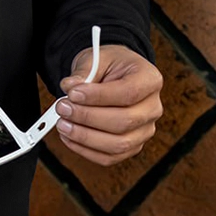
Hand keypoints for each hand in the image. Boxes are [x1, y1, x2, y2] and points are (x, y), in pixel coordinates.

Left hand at [54, 44, 162, 166]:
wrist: (115, 75)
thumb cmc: (110, 65)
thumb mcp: (97, 58)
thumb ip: (83, 72)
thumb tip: (69, 86)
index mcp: (150, 80)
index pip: (128, 93)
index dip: (99, 96)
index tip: (73, 93)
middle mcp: (152, 108)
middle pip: (124, 122)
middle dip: (87, 117)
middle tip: (63, 108)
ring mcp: (144, 130)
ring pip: (118, 144)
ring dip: (85, 137)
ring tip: (63, 123)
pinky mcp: (132, 147)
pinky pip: (109, 157)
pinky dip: (85, 150)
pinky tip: (69, 137)